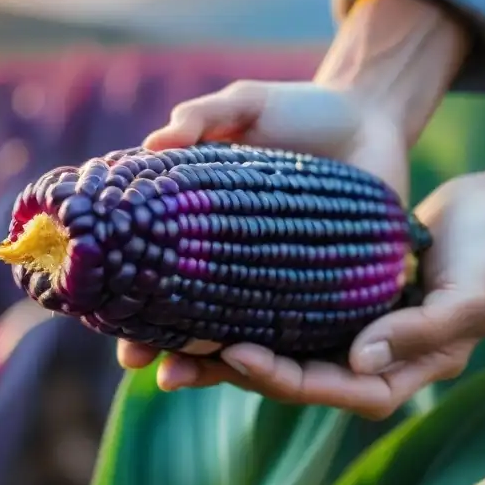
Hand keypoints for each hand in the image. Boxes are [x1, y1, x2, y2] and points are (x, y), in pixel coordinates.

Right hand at [118, 78, 411, 376]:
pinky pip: (297, 334)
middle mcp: (237, 265)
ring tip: (184, 378)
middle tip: (145, 365)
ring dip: (209, 364)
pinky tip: (255, 371)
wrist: (374, 121)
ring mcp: (280, 285)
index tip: (109, 322)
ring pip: (238, 338)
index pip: (157, 272)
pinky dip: (276, 356)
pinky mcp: (328, 297)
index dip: (130, 298)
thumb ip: (206, 117)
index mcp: (206, 227)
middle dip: (162, 346)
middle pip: (191, 318)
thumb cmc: (304, 112)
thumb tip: (154, 145)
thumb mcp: (250, 106)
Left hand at [132, 173, 484, 419]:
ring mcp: (344, 335)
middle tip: (170, 360)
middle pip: (286, 376)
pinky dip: (244, 306)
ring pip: (274, 346)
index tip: (234, 352)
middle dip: (229, 370)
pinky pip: (280, 310)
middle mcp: (362, 365)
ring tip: (164, 338)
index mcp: (394, 379)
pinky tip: (200, 295)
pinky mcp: (332, 302)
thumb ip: (417, 336)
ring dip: (222, 344)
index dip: (278, 377)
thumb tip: (359, 362)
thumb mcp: (466, 302)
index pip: (325, 388)